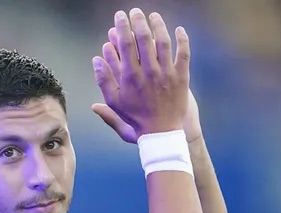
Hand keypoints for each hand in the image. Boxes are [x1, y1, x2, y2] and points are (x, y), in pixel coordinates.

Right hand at [91, 9, 189, 139]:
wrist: (161, 132)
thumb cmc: (136, 118)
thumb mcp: (114, 103)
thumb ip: (104, 81)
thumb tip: (97, 59)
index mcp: (131, 77)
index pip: (125, 45)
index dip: (121, 28)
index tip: (119, 17)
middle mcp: (149, 72)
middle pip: (143, 39)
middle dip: (138, 22)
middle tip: (134, 12)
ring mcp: (167, 73)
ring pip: (163, 42)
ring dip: (158, 25)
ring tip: (153, 16)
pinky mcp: (181, 76)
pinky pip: (183, 53)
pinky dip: (182, 40)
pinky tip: (178, 29)